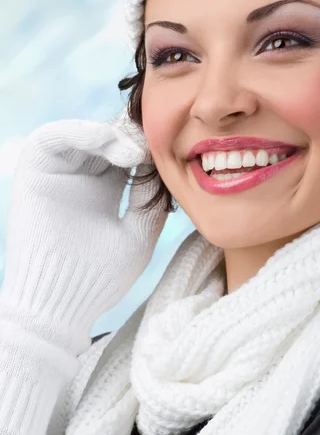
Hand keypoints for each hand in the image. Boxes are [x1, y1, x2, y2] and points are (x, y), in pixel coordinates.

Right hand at [0, 119, 167, 354]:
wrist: (61, 302)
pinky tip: (107, 143)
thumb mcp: (138, 236)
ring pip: (85, 133)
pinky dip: (80, 131)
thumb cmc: (101, 278)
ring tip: (134, 151)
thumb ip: (152, 202)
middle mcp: (83, 178)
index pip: (129, 155)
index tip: (170, 148)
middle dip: (132, 138)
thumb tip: (166, 167)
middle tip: (154, 141)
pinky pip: (53, 137)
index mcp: (107, 192)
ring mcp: (59, 174)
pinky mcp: (35, 171)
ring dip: (111, 134)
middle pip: (109, 139)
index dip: (148, 148)